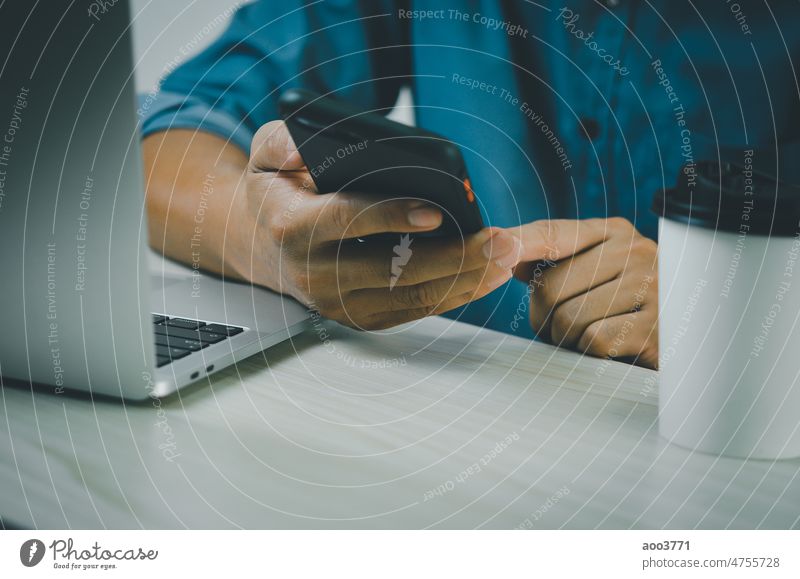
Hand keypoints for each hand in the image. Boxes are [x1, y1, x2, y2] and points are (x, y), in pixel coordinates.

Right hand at [230, 121, 514, 329]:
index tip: (435, 211)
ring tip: (505, 259)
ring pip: (409, 297)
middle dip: (453, 257)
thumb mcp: (265, 154)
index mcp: (294, 226)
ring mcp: (338, 302)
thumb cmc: (277, 193)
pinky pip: (411, 311)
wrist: (263, 245)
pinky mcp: (358, 317)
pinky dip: (452, 296)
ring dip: (464, 280)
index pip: (346, 220)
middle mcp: (314, 274)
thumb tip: (302, 148)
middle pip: (393, 270)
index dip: (390, 216)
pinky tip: (484, 277)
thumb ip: (279, 142)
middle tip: (500, 241)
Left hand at [508, 218, 657, 367]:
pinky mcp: (657, 327)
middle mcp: (634, 251)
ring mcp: (650, 286)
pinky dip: (590, 352)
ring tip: (588, 337)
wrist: (692, 340)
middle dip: (543, 319)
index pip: (552, 234)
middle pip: (548, 288)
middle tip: (563, 327)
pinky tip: (611, 349)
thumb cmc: (628, 306)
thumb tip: (501, 249)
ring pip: (567, 319)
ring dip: (566, 339)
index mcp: (614, 232)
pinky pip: (592, 341)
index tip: (494, 248)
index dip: (517, 243)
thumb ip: (554, 260)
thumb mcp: (597, 272)